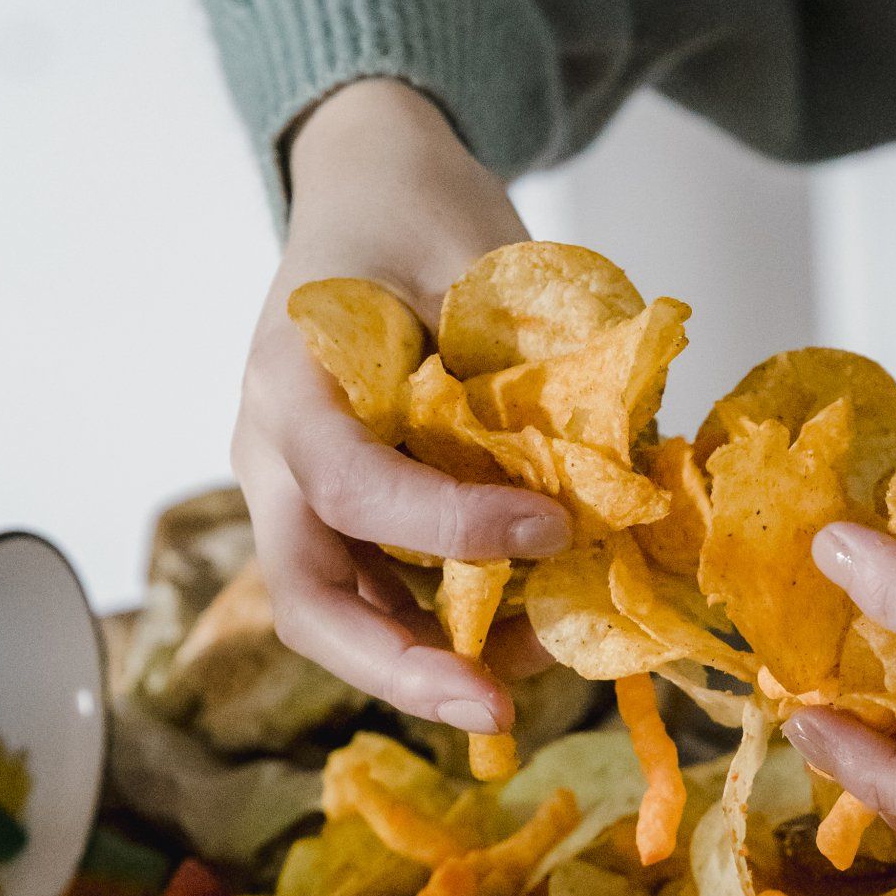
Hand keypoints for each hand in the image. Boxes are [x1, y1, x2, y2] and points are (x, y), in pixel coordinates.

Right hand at [232, 77, 567, 733]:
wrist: (368, 182)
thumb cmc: (414, 206)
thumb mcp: (477, 252)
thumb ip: (529, 357)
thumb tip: (621, 464)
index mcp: (290, 377)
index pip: (348, 484)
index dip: (448, 526)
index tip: (552, 529)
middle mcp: (274, 450)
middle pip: (309, 598)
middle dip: (399, 668)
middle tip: (497, 713)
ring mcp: (300, 491)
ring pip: (343, 616)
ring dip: (437, 662)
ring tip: (544, 670)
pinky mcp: (345, 514)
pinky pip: (387, 595)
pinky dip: (458, 627)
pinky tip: (538, 627)